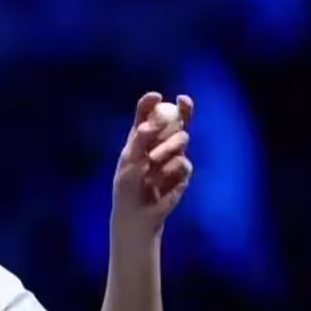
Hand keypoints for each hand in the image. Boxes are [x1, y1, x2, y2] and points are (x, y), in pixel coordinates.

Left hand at [111, 92, 193, 238]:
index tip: (157, 96)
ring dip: (168, 147)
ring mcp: (172, 157)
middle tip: (183, 100)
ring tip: (152, 162)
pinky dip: (172, 170)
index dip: (152, 104)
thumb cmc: (127, 188)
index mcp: (141, 139)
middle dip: (183, 109)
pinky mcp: (182, 172)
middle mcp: (159, 144)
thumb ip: (139, 142)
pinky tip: (161, 182)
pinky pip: (184, 162)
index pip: (148, 116)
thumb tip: (151, 123)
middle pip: (176, 121)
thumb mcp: (128, 163)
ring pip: (182, 139)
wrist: (138, 215)